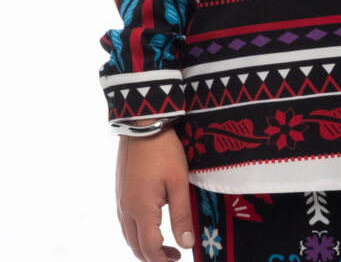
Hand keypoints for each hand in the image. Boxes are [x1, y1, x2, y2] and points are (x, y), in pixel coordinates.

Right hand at [116, 126, 194, 260]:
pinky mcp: (120, 192)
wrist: (142, 126)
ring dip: (143, 246)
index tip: (178, 258)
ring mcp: (120, 201)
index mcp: (142, 211)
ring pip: (128, 236)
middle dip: (153, 256)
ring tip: (163, 244)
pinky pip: (125, 223)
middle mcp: (126, 210)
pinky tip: (149, 226)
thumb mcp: (178, 182)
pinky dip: (136, 232)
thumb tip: (186, 244)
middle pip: (136, 246)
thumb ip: (181, 215)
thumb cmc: (164, 151)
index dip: (163, 259)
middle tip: (173, 255)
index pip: (149, 249)